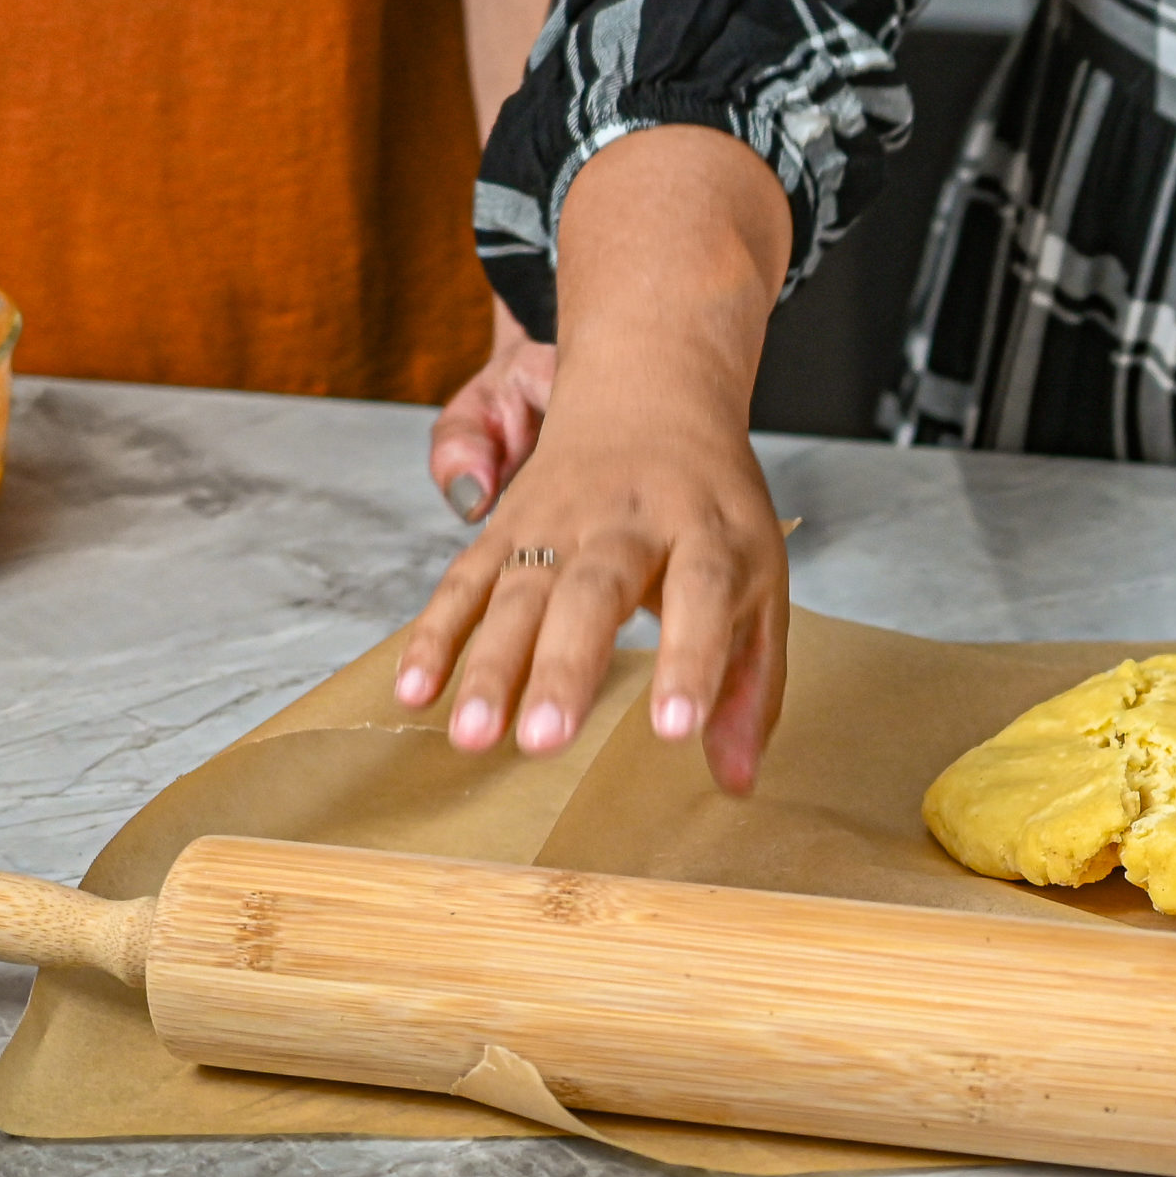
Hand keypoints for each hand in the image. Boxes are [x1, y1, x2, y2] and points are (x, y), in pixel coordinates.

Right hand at [395, 125, 794, 792]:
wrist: (652, 394)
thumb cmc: (715, 509)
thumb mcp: (760, 581)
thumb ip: (750, 683)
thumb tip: (738, 783)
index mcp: (707, 531)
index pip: (703, 593)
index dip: (691, 660)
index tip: (675, 728)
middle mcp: (629, 522)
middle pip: (594, 590)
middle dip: (566, 666)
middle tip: (547, 739)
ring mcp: (560, 520)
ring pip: (519, 590)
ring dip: (490, 665)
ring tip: (475, 736)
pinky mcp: (507, 524)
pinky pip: (464, 580)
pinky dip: (435, 634)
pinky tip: (415, 691)